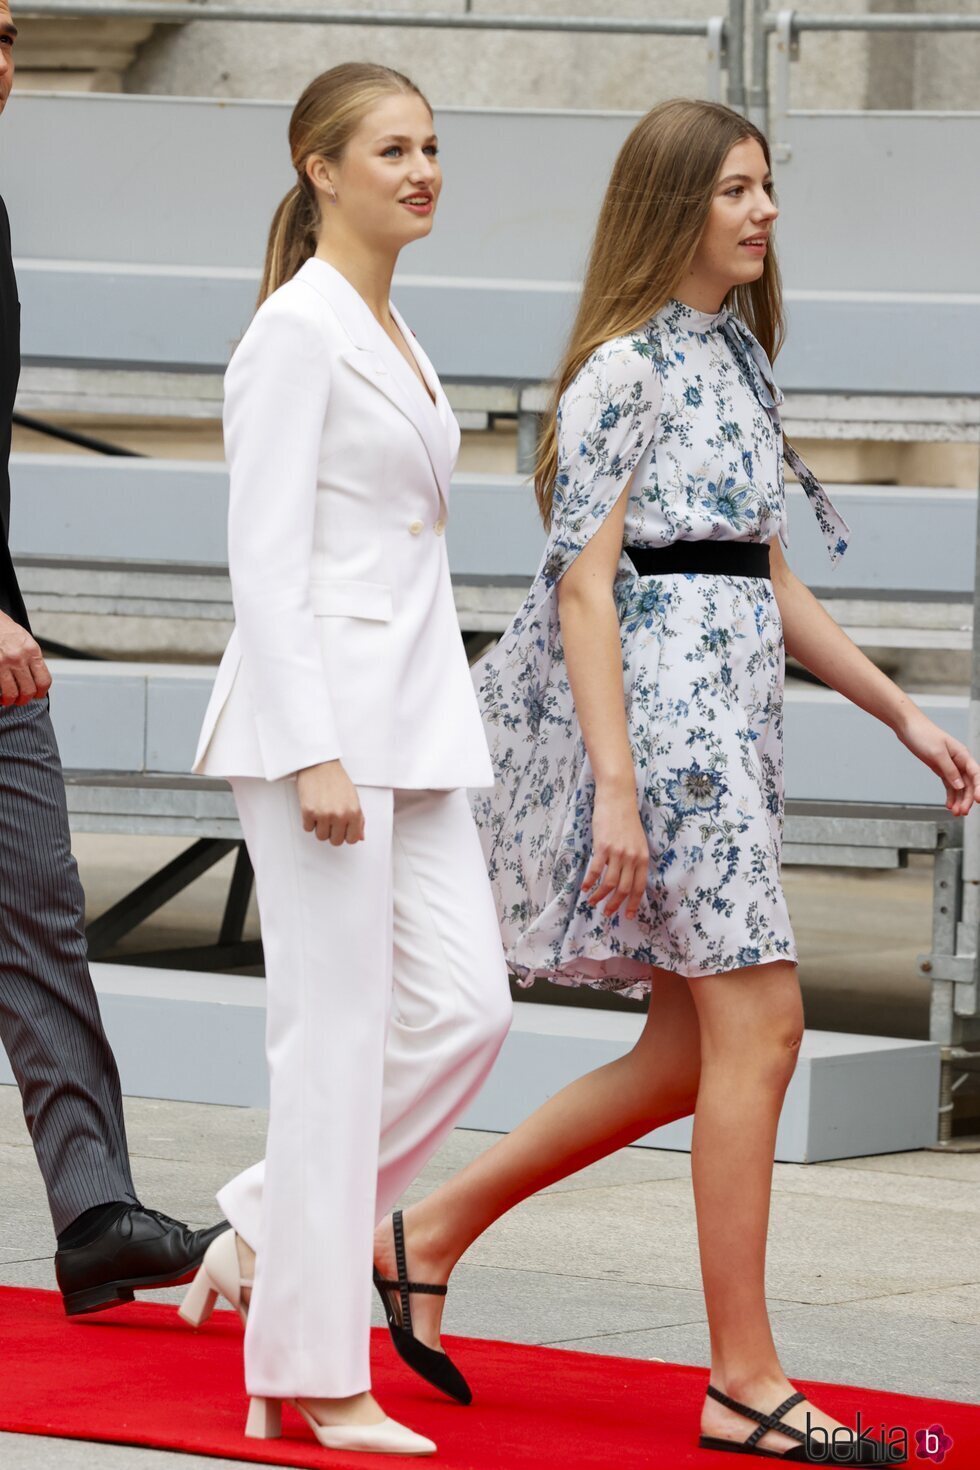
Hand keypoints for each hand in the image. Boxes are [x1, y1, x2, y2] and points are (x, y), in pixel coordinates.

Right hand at [0, 612, 50, 706]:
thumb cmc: (5, 630)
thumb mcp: (25, 641)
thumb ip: (32, 659)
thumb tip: (36, 678)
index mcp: (32, 651)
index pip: (44, 680)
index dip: (41, 692)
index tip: (37, 695)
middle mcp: (19, 658)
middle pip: (28, 690)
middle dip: (25, 700)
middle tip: (20, 700)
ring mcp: (3, 663)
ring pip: (12, 693)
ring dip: (10, 700)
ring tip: (7, 700)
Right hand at [296, 760, 364, 844]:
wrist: (320, 764)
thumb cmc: (336, 779)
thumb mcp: (354, 798)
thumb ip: (359, 820)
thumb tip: (360, 837)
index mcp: (354, 812)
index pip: (352, 839)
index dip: (346, 835)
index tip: (342, 829)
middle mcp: (340, 815)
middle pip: (335, 841)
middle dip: (332, 832)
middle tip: (330, 820)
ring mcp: (324, 814)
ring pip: (321, 836)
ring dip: (320, 827)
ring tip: (322, 812)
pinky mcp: (308, 812)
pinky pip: (307, 828)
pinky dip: (309, 821)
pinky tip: (313, 808)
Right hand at [583, 782, 648, 919]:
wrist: (617, 798)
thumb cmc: (626, 819)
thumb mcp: (637, 841)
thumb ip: (634, 859)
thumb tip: (627, 878)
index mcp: (643, 857)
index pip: (639, 887)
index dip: (633, 903)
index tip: (627, 915)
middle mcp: (632, 857)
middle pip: (624, 889)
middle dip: (615, 905)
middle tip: (607, 913)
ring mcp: (618, 852)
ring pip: (609, 883)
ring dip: (600, 896)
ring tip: (592, 902)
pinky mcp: (603, 846)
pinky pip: (596, 870)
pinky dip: (589, 882)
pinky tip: (584, 887)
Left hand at [894, 708, 979, 816]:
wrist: (908, 727)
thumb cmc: (923, 735)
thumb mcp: (937, 753)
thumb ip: (949, 770)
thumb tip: (960, 785)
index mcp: (962, 754)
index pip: (976, 774)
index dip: (979, 787)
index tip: (979, 800)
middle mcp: (959, 761)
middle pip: (968, 783)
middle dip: (967, 798)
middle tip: (962, 812)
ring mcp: (950, 766)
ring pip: (959, 786)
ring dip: (959, 799)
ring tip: (956, 813)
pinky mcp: (941, 768)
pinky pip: (949, 785)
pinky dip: (950, 795)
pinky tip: (949, 805)